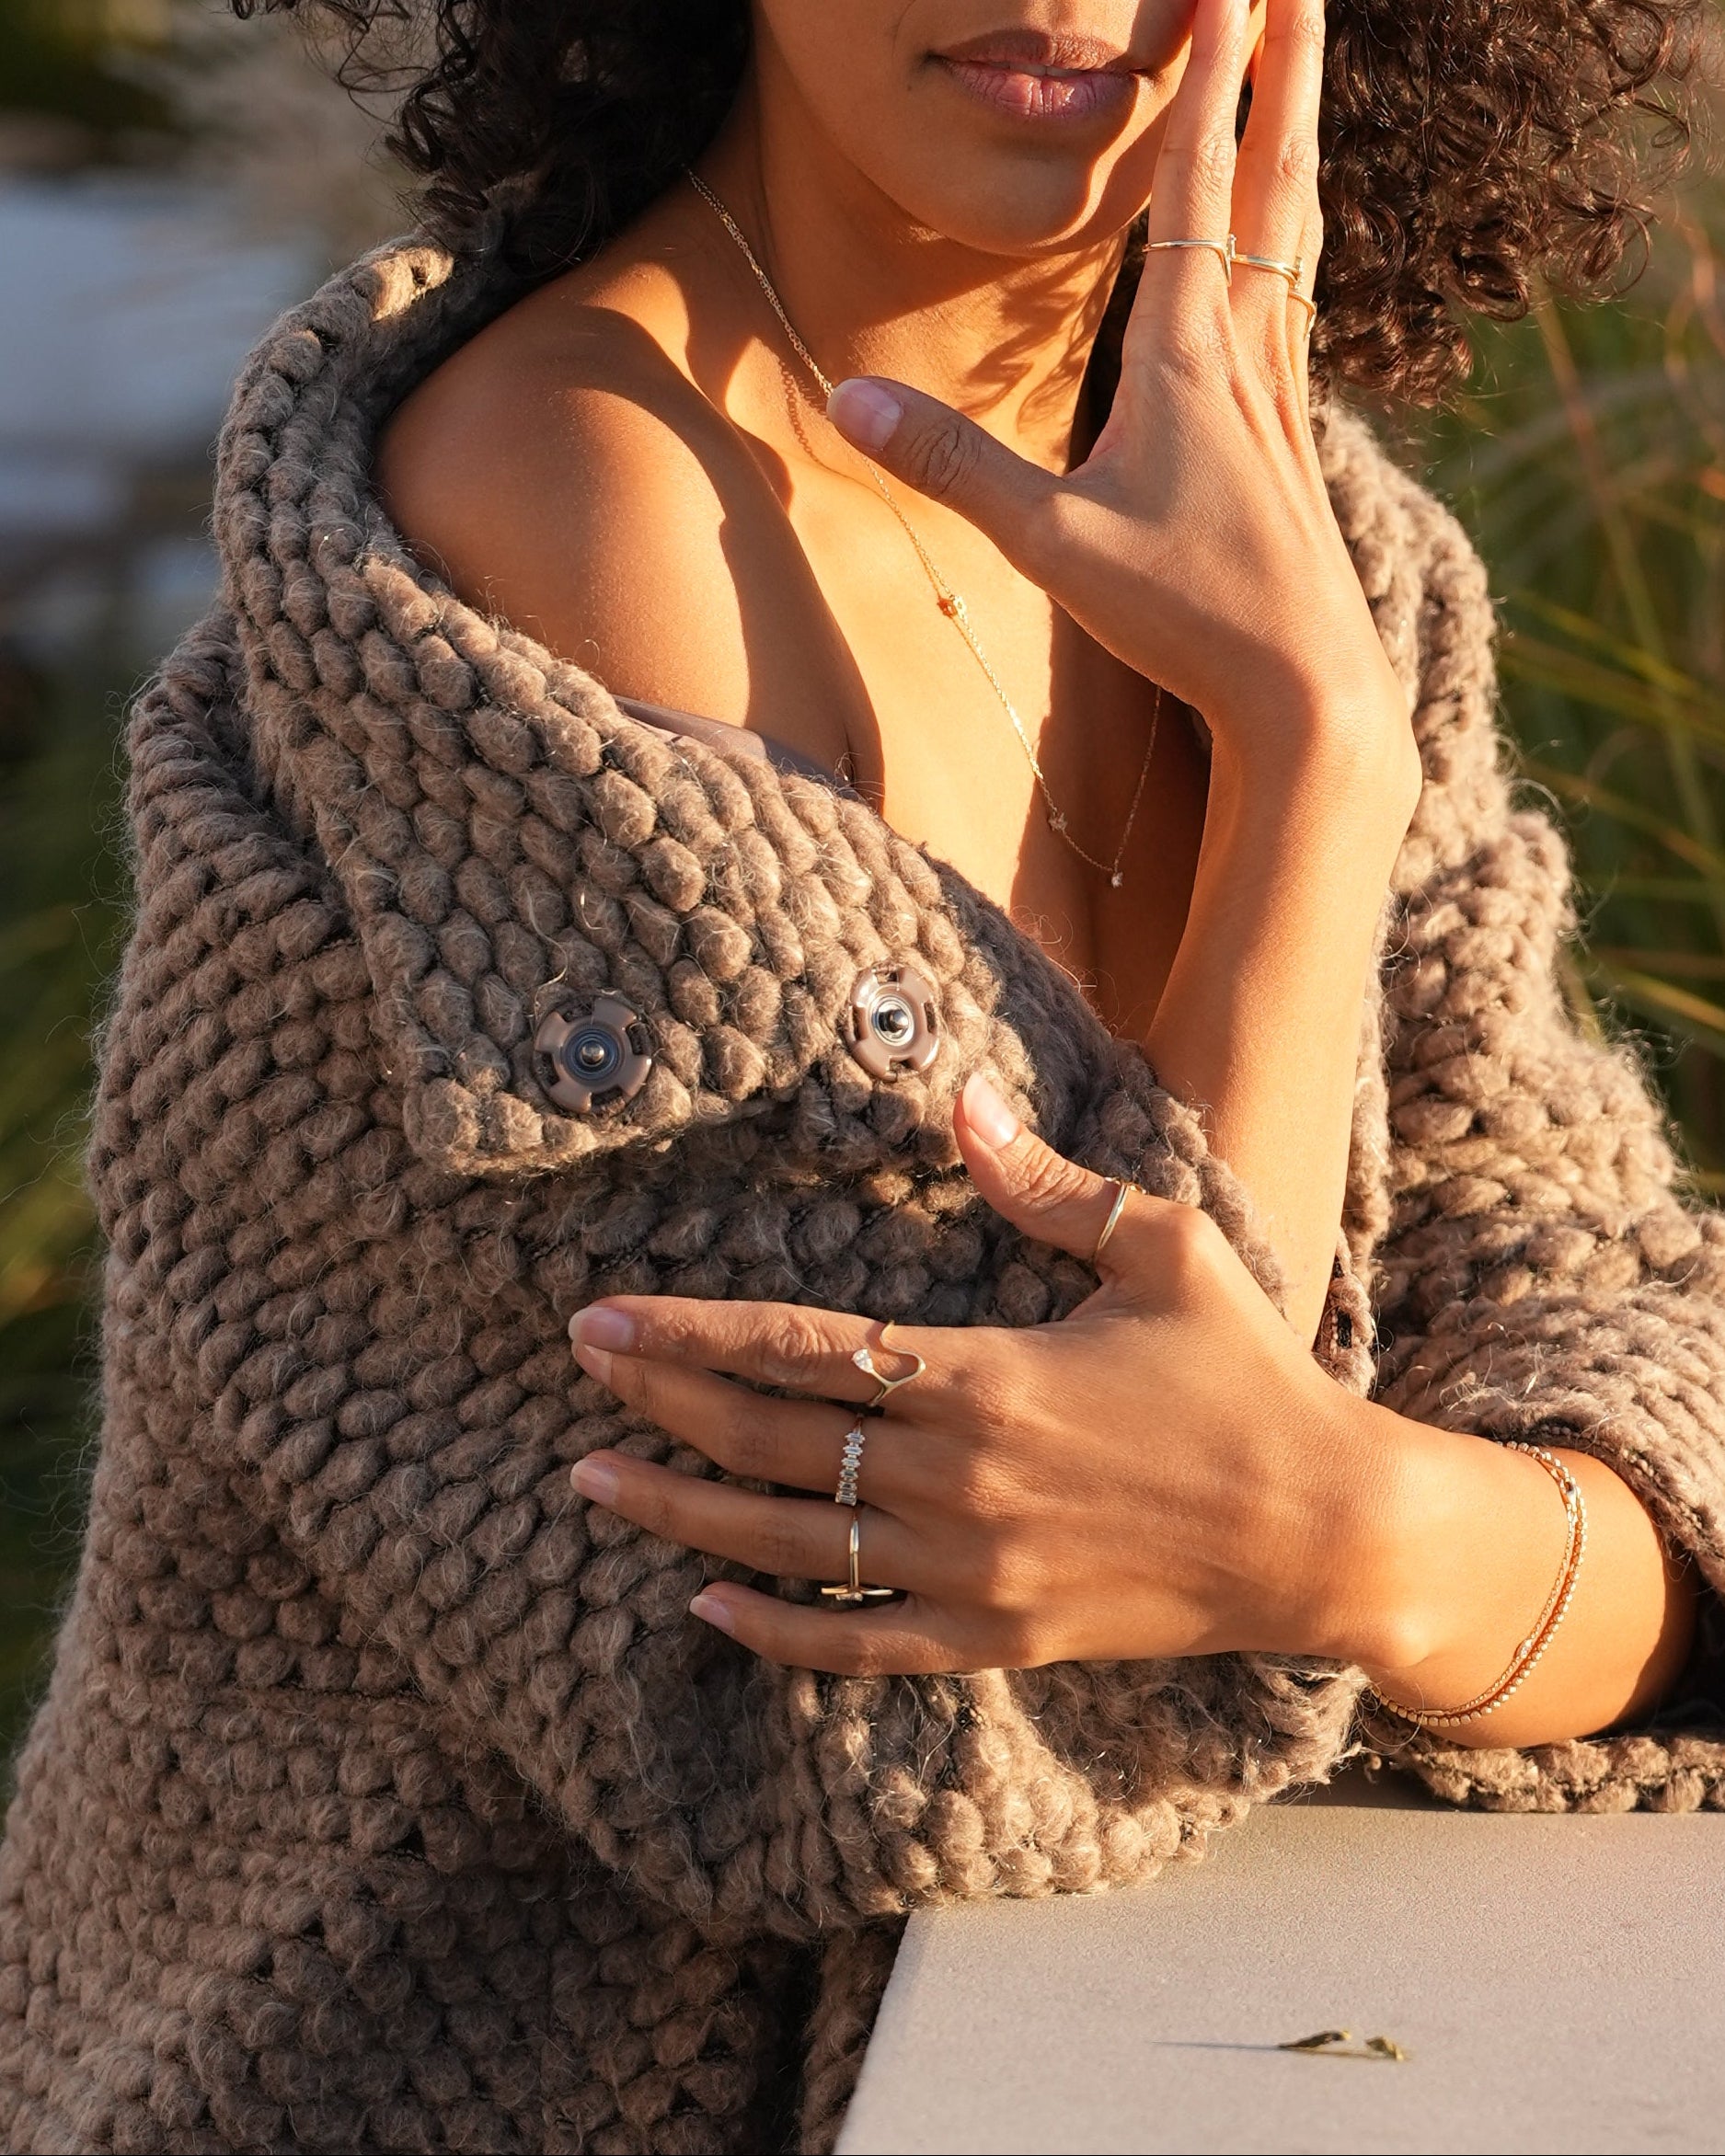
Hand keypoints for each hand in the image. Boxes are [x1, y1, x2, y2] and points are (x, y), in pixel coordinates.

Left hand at [567, 1074, 1412, 1675]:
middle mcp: (956, 1478)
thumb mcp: (1160, 1250)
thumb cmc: (1246, 1374)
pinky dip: (776, 1634)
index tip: (605, 1316)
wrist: (1324, 1530)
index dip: (689, 1333)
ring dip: (683, 1512)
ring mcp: (971, 1571)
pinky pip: (858, 1645)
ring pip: (789, 1544)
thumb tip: (959, 1101)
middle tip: (580, 1368)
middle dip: (661, 1400)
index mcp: (985, 1374)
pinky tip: (708, 1610)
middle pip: (770, 1439)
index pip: (798, 1349)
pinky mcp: (998, 1638)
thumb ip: (1046, 1184)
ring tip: (594, 1480)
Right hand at [826, 0, 1414, 795]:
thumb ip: (951, 466)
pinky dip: (1297, 227)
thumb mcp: (1050, 544)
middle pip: (1274, 178)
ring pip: (1297, 229)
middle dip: (1285, 66)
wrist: (1307, 686)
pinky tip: (1297, 230)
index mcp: (1189, 357)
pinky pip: (1299, 294)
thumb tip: (845, 398)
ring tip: (1305, 60)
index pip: (1197, 185)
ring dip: (1299, 133)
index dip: (1210, 76)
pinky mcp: (1296, 432)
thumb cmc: (1186, 614)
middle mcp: (1249, 354)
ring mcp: (1283, 390)